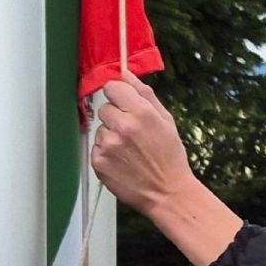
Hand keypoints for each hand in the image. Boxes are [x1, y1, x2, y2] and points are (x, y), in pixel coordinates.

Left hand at [91, 78, 194, 213]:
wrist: (167, 193)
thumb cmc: (169, 157)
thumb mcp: (165, 120)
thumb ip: (144, 94)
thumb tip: (125, 73)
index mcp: (141, 112)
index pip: (112, 87)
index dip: (119, 95)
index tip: (124, 104)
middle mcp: (122, 126)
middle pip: (104, 108)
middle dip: (116, 117)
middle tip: (132, 133)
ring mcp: (108, 145)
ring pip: (100, 129)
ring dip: (111, 136)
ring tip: (129, 151)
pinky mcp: (98, 162)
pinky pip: (96, 148)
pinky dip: (106, 153)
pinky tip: (122, 162)